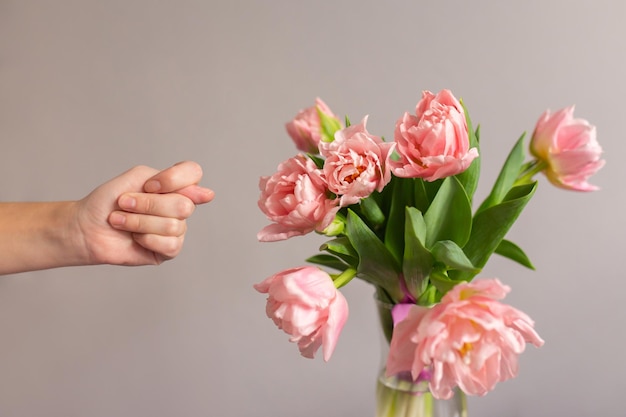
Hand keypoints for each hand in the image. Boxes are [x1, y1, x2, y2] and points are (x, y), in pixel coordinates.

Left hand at [76, 161, 213, 265]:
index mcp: (173, 186)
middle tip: (124, 204)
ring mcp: (176, 229)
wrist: (85, 227)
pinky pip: (170, 244)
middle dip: (147, 205)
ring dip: (139, 223)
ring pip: (173, 226)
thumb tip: (206, 194)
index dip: (173, 180)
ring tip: (121, 222)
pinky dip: (146, 239)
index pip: (193, 174)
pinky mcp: (168, 250)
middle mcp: (178, 207)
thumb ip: (170, 179)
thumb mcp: (137, 178)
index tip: (149, 185)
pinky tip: (134, 238)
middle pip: (183, 205)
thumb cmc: (107, 202)